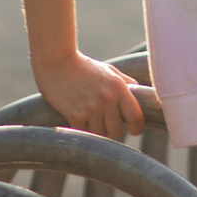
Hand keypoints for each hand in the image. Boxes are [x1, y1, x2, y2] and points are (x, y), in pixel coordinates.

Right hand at [32, 50, 155, 142]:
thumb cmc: (84, 67)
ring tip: (92, 121)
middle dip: (114, 130)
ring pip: (102, 135)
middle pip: (118, 131)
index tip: (134, 131)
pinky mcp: (75, 115)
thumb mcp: (108, 71)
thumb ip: (125, 83)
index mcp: (118, 87)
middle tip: (107, 124)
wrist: (56, 62)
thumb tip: (140, 94)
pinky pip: (85, 133)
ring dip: (98, 131)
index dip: (137, 128)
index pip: (136, 116)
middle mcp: (107, 98)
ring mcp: (91, 108)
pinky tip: (80, 120)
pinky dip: (83, 130)